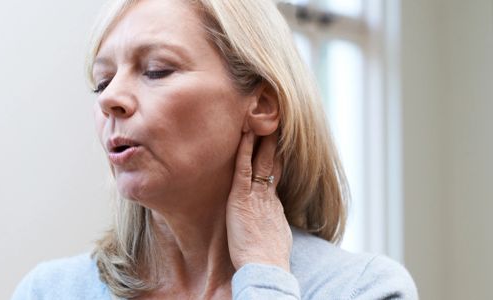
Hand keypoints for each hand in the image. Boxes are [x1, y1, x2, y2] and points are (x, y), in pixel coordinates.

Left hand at [226, 131, 291, 271]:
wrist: (266, 266)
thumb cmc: (269, 258)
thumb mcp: (276, 236)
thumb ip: (274, 225)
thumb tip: (275, 226)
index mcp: (273, 204)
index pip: (275, 173)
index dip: (276, 156)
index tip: (278, 141)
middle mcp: (267, 195)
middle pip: (271, 161)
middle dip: (272, 142)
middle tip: (274, 122)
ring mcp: (255, 194)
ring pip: (259, 160)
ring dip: (259, 139)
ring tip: (259, 119)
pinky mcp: (241, 198)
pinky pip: (243, 169)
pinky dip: (244, 150)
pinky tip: (244, 135)